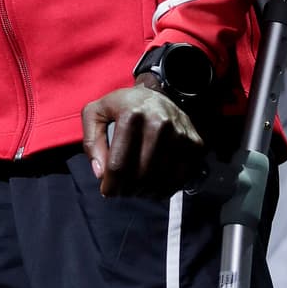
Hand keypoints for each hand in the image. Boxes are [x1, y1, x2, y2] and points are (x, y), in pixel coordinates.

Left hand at [81, 78, 205, 198]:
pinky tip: (154, 187)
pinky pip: (179, 178)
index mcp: (131, 114)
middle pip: (140, 175)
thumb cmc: (122, 107)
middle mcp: (159, 123)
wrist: (156, 95)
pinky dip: (165, 189)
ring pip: (160, 180)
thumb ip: (91, 141)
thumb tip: (100, 173)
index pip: (118, 164)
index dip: (111, 185)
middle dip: (127, 190)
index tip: (107, 192)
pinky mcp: (195, 143)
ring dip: (145, 192)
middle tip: (123, 191)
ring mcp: (180, 133)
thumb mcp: (96, 113)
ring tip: (137, 189)